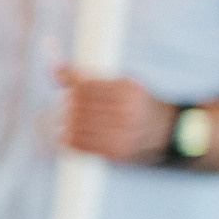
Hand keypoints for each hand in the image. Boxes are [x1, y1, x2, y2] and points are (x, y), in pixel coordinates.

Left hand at [57, 69, 174, 162]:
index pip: (86, 87)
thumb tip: (54, 67)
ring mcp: (121, 133)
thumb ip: (88, 77)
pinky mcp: (115, 150)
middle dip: (69, 105)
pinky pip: (81, 144)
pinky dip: (68, 139)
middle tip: (65, 105)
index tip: (67, 89)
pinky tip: (67, 135)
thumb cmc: (135, 103)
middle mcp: (126, 111)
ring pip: (77, 125)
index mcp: (127, 90)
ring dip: (66, 123)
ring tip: (65, 120)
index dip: (71, 86)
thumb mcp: (120, 84)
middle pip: (80, 106)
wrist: (164, 129)